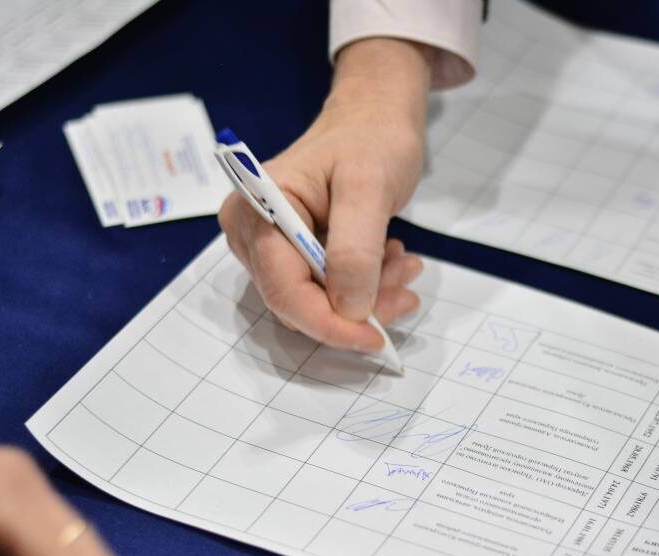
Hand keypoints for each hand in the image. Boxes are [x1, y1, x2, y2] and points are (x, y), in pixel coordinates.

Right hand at [218, 38, 429, 352]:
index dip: (328, 323)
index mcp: (255, 211)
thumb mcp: (369, 188)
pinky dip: (366, 285)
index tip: (376, 337)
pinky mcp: (295, 253)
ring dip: (368, 295)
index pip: (283, 289)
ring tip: (406, 264)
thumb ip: (356, 250)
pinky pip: (328, 289)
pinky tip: (393, 260)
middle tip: (407, 284)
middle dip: (356, 306)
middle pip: (299, 301)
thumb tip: (349, 310)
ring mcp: (271, 246)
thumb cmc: (370, 139)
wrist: (375, 116)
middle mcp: (251, 234)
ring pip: (318, 301)